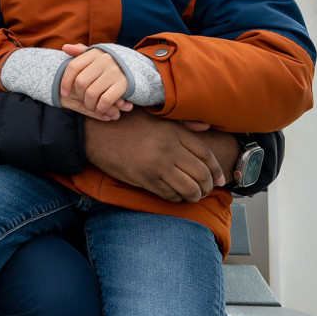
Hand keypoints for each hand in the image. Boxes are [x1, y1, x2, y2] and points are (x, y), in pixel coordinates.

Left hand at [59, 44, 132, 120]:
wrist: (138, 68)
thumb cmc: (110, 64)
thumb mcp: (96, 55)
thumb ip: (80, 52)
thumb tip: (64, 48)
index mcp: (95, 53)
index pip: (73, 67)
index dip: (65, 81)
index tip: (64, 92)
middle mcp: (104, 60)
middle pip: (81, 82)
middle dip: (79, 96)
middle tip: (82, 101)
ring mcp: (114, 72)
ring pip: (92, 93)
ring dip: (89, 104)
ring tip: (91, 106)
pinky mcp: (124, 84)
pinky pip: (105, 100)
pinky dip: (101, 108)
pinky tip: (100, 109)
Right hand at [83, 110, 225, 202]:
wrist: (96, 133)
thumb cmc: (126, 123)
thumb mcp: (155, 117)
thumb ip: (181, 123)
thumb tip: (205, 127)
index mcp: (174, 132)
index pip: (206, 155)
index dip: (217, 170)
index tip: (220, 179)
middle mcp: (169, 149)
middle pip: (201, 174)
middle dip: (209, 186)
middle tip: (208, 190)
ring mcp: (157, 165)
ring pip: (189, 188)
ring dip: (195, 196)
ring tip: (194, 196)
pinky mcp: (145, 179)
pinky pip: (170, 194)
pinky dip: (177, 198)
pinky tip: (176, 196)